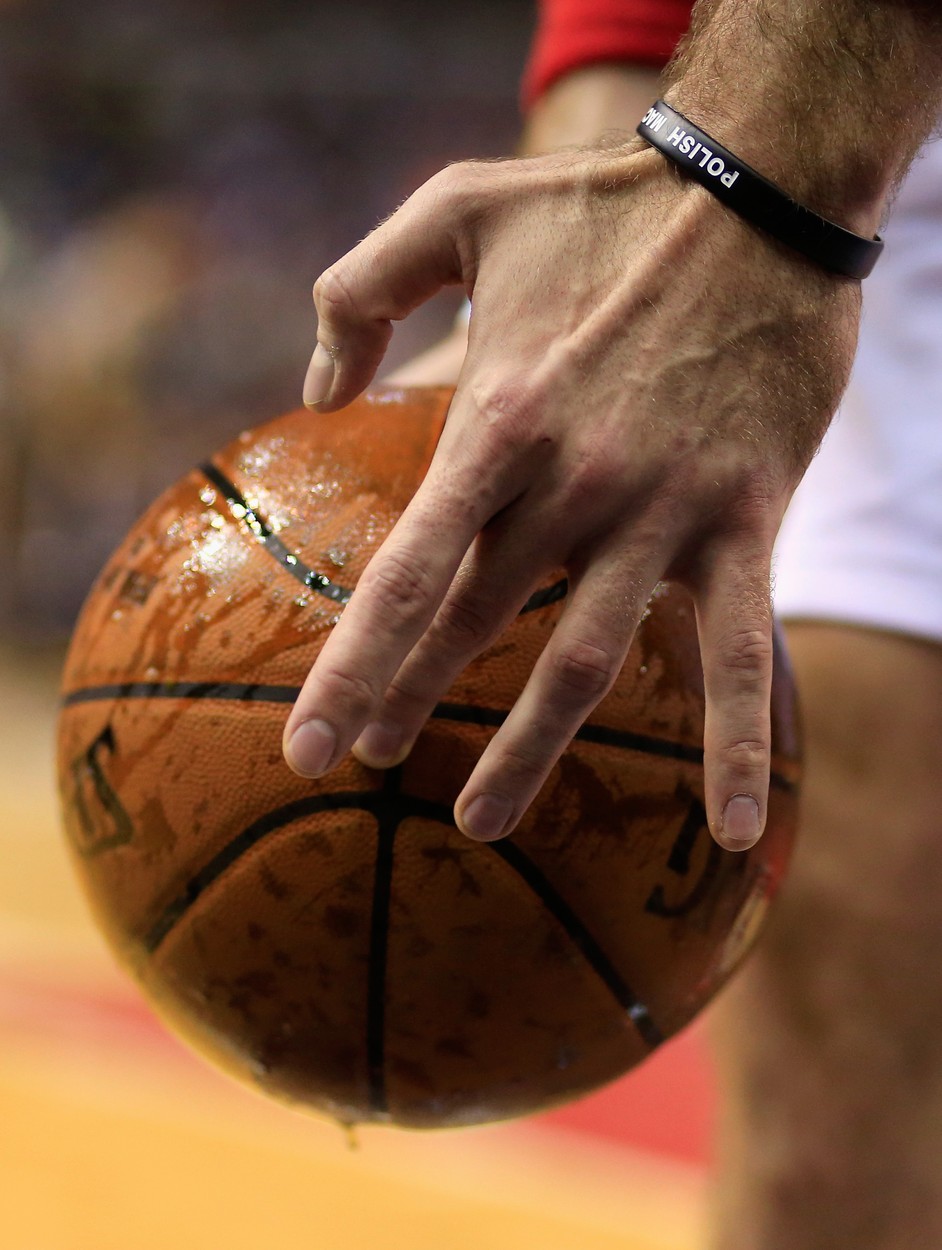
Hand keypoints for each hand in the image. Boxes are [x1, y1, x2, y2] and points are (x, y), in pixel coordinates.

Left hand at [284, 141, 859, 850]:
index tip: (306, 749)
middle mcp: (571, 486)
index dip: (347, 670)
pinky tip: (734, 832)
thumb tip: (314, 388)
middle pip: (473, 628)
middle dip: (407, 704)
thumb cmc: (602, 204)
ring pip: (585, 664)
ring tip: (478, 820)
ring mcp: (660, 514)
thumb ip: (358, 287)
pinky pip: (737, 652)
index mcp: (497, 421)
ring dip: (527, 752)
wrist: (761, 193)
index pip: (403, 576)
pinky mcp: (744, 522)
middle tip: (361, 763)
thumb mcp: (456, 207)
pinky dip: (736, 744)